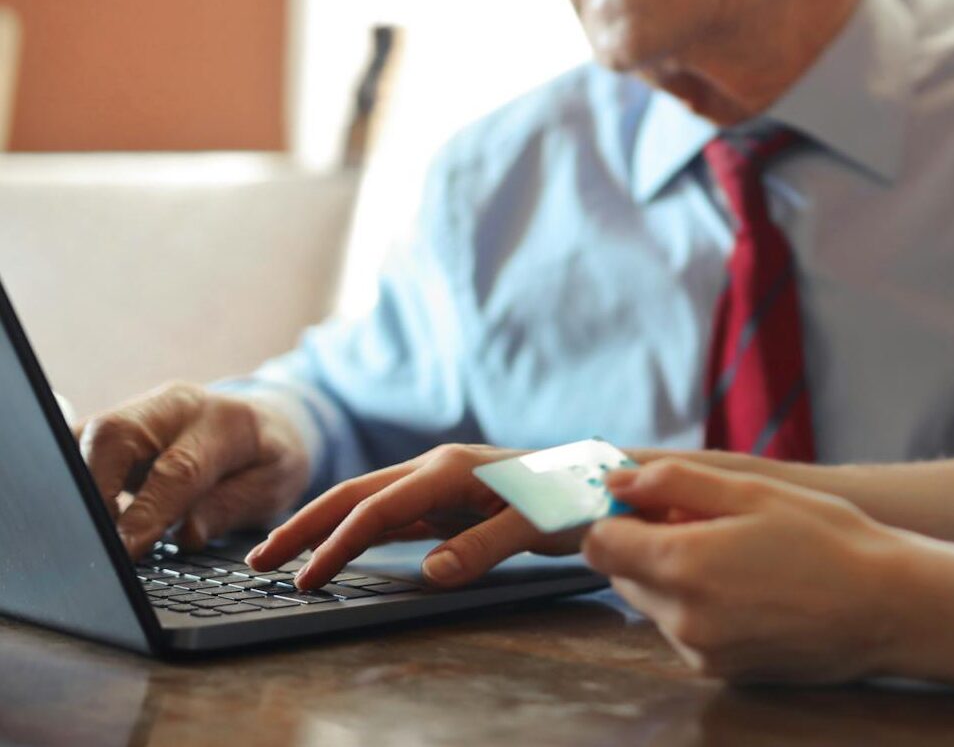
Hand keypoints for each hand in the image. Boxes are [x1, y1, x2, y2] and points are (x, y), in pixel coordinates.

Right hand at [77, 381, 311, 556]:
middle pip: (115, 436)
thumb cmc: (267, 458)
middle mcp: (174, 407)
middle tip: (94, 541)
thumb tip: (187, 533)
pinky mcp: (113, 425)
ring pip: (88, 437)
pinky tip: (75, 512)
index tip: (125, 550)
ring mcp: (139, 411)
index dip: (147, 512)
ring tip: (83, 532)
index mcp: (224, 421)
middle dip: (95, 490)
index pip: (178, 468)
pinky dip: (70, 477)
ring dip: (77, 485)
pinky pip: (79, 444)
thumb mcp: (273, 485)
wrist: (262, 423)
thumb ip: (231, 507)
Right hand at [247, 443, 577, 589]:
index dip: (338, 545)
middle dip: (305, 526)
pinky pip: (390, 514)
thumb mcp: (536, 525)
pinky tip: (336, 548)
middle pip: (355, 495)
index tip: (305, 579)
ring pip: (367, 502)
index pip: (378, 509)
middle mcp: (437, 468)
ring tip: (281, 557)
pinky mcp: (446, 498)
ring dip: (323, 527)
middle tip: (258, 561)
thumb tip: (429, 573)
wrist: (602, 479)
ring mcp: (439, 482)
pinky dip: (355, 530)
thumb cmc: (573, 497)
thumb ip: (484, 546)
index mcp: (450, 469)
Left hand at [583, 458, 911, 683]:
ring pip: (653, 602)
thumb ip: (674, 482)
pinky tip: (748, 585)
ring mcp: (700, 652)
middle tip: (703, 519)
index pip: (599, 544)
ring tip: (735, 552)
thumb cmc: (826, 539)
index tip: (648, 499)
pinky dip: (698, 604)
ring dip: (674, 574)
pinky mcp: (719, 671)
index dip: (617, 514)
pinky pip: (683, 629)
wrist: (885, 607)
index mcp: (682, 566)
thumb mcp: (752, 491)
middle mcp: (681, 619)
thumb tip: (617, 481)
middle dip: (647, 542)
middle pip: (622, 573)